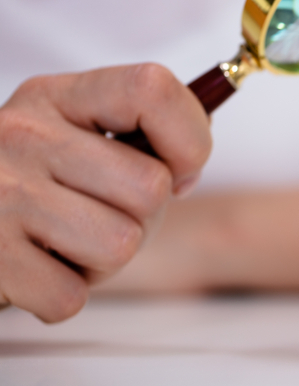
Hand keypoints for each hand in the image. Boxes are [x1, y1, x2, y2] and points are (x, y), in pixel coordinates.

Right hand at [0, 64, 211, 321]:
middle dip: (144, 219)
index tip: (180, 172)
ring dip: (104, 262)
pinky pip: (70, 296)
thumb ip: (144, 134)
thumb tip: (192, 158)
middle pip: (151, 187)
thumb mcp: (80, 139)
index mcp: (57, 96)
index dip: (189, 140)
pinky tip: (37, 271)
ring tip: (67, 244)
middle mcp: (24, 133)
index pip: (154, 89)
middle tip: (103, 218)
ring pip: (120, 245)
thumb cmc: (40, 188)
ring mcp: (0, 192)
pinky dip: (63, 295)